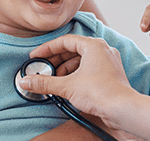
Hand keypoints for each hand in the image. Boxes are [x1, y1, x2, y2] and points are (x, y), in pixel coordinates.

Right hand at [18, 35, 136, 128]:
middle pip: (73, 50)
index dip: (47, 49)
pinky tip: (67, 85)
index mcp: (93, 45)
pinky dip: (76, 74)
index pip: (65, 41)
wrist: (123, 109)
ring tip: (54, 80)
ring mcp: (108, 62)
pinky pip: (89, 69)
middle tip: (43, 69)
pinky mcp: (110, 74)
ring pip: (81, 60)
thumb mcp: (67, 86)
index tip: (36, 56)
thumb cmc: (101, 92)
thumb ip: (45, 83)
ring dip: (65, 68)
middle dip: (56, 60)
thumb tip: (27, 81)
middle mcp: (103, 50)